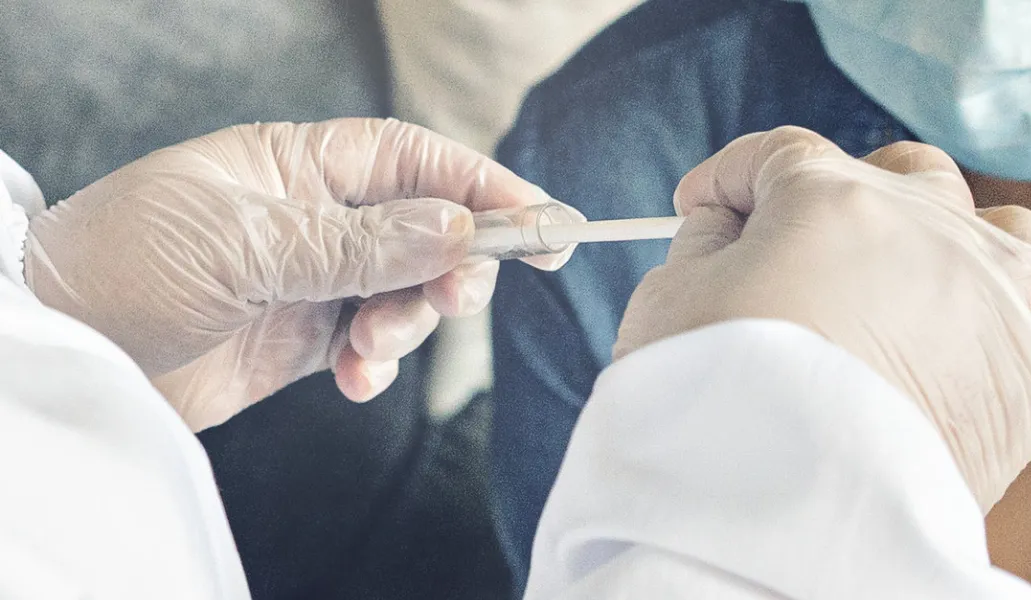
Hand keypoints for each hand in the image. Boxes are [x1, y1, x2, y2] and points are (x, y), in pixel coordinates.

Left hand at [25, 118, 573, 430]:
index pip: (411, 159)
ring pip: (406, 291)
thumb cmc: (125, 265)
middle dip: (452, 265)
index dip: (479, 183)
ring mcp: (312, 279)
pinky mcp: (302, 339)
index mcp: (298, 164)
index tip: (537, 220)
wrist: (64, 350)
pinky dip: (379, 365)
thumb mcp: (246, 245)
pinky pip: (371, 345)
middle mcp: (314, 217)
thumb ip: (358, 243)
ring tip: (370, 349)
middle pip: (426, 229)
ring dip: (410, 323)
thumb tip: (458, 230)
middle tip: (455, 298)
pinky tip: (356, 380)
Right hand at [615, 127, 1030, 510]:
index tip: (703, 209)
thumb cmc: (708, 397)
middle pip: (905, 173)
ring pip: (1009, 234)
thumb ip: (702, 243)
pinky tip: (1008, 336)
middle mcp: (931, 231)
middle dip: (851, 192)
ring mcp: (996, 306)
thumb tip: (728, 226)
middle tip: (802, 245)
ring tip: (919, 282)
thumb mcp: (668, 298)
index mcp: (832, 200)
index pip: (782, 156)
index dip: (731, 177)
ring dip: (964, 244)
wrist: (771, 513)